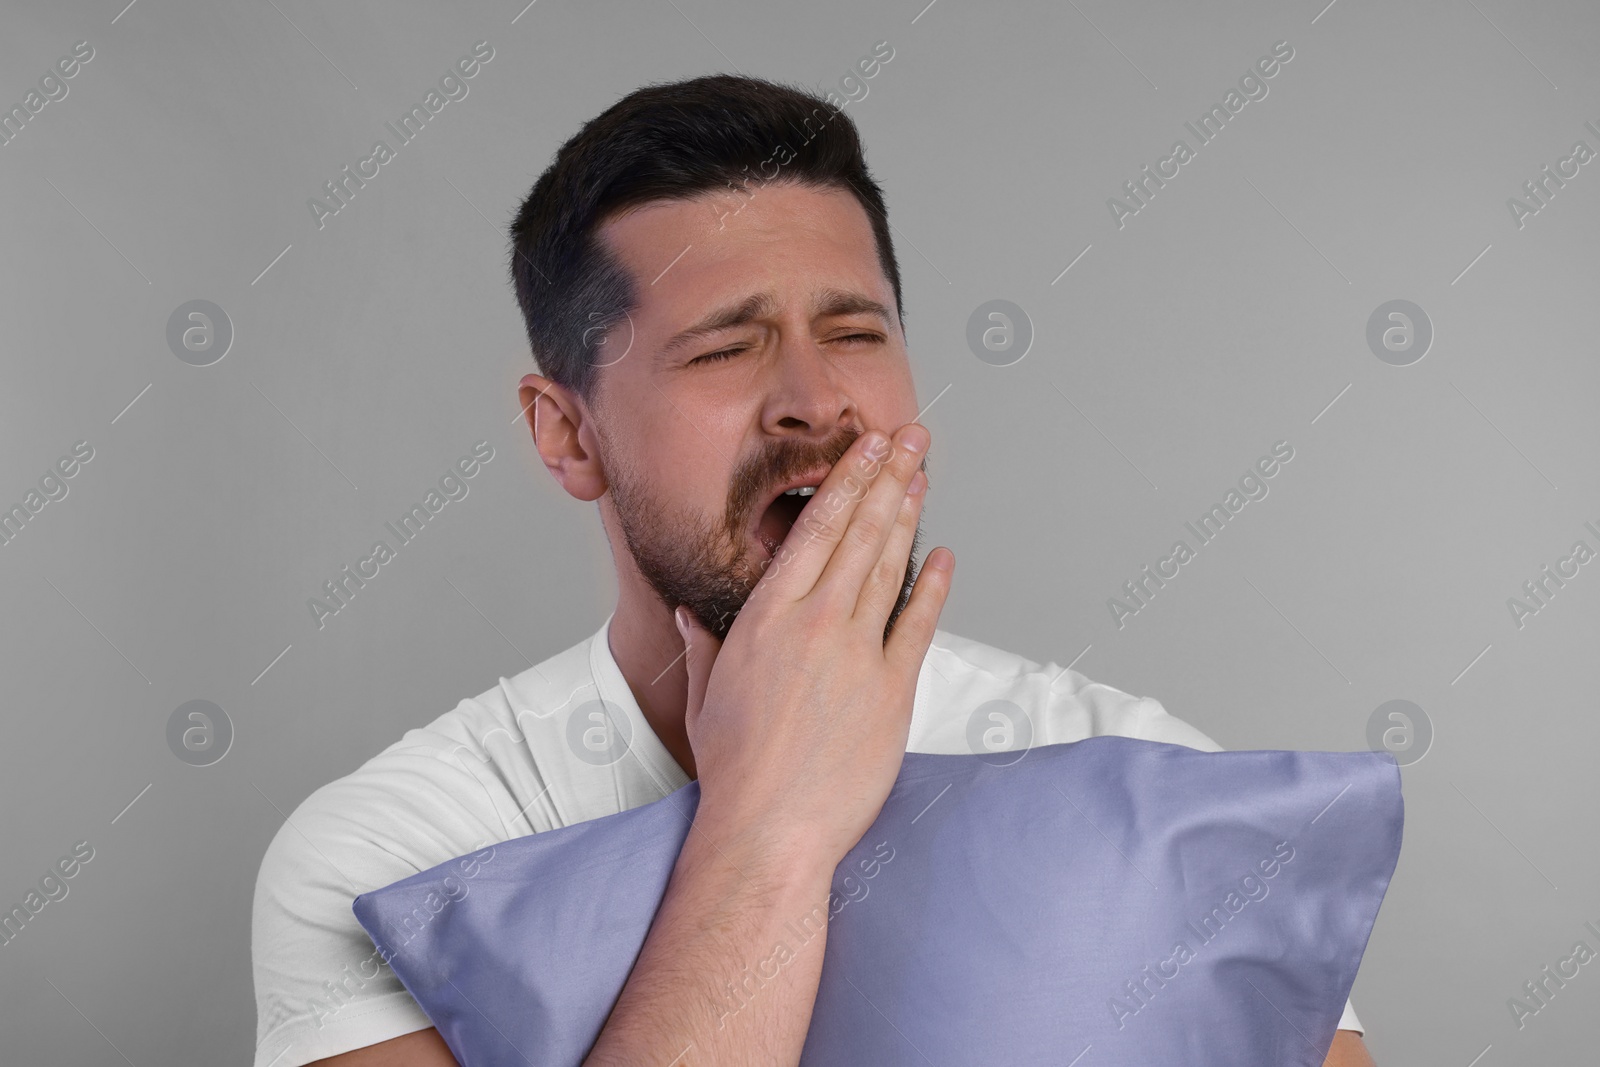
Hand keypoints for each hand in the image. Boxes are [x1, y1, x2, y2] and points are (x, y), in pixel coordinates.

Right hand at [675, 423, 953, 869]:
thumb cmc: (734, 769)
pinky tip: (946, 556)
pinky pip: (919, 624)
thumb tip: (692, 617)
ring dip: (910, 516)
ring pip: (891, 567)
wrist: (769, 828)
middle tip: (912, 438)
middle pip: (861, 533)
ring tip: (924, 476)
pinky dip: (936, 587)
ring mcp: (858, 654)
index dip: (847, 480)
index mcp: (768, 616)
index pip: (816, 529)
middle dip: (889, 477)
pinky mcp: (893, 690)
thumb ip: (703, 647)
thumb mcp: (704, 696)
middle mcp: (816, 623)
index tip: (866, 447)